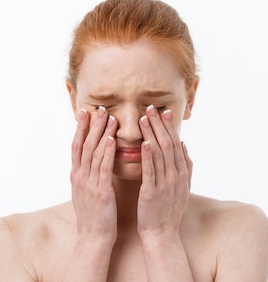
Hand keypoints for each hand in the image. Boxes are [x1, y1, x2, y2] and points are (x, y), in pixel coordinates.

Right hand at [69, 106, 118, 239]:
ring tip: (109, 117)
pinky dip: (106, 152)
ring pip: (93, 153)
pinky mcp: (100, 191)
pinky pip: (103, 168)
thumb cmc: (96, 214)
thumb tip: (98, 159)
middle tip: (98, 107)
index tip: (86, 111)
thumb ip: (92, 174)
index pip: (78, 146)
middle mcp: (79, 176)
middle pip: (84, 145)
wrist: (93, 237)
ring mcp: (88, 183)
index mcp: (77, 176)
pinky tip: (112, 140)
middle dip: (91, 125)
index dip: (81, 128)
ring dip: (101, 133)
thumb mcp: (90, 191)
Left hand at [137, 105, 192, 236]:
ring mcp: (165, 183)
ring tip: (144, 118)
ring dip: (152, 134)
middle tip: (152, 107)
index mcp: (182, 172)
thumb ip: (185, 166)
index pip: (176, 144)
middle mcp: (176, 175)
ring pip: (160, 153)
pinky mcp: (152, 192)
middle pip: (169, 144)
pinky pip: (151, 170)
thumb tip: (184, 145)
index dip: (170, 127)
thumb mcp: (182, 186)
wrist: (162, 233)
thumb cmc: (168, 210)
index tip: (164, 111)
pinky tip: (143, 143)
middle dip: (160, 124)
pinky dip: (148, 156)